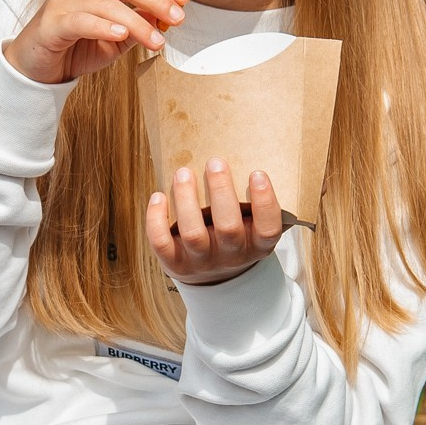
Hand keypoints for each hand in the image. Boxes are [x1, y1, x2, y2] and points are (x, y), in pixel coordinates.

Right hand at [4, 0, 187, 84]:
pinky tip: (122, 36)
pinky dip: (105, 27)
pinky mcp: (52, 21)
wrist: (39, 67)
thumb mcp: (118, 35)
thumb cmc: (79, 46)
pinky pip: (83, 19)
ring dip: (137, 21)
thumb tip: (167, 15)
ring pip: (107, 2)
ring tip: (157, 41)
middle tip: (177, 19)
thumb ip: (140, 22)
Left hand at [147, 159, 283, 285]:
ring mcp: (202, 263)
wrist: (212, 277)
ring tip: (184, 172)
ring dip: (187, 200)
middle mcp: (232, 257)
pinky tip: (159, 196)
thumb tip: (241, 147)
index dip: (265, 203)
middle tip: (216, 162)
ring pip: (193, 234)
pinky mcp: (176, 264)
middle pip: (228, 229)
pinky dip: (156, 219)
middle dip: (221, 192)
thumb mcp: (252, 224)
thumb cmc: (235, 235)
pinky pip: (162, 243)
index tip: (257, 173)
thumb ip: (250, 200)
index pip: (268, 229)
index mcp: (257, 246)